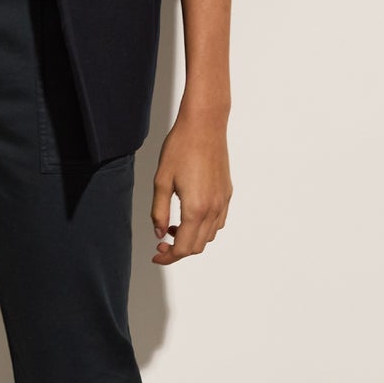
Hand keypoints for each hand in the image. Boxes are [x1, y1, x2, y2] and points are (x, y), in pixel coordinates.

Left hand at [150, 111, 231, 264]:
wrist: (204, 126)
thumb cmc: (180, 148)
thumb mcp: (161, 181)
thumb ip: (158, 211)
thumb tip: (159, 233)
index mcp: (195, 209)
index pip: (183, 247)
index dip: (167, 256)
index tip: (156, 254)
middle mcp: (213, 209)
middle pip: (197, 246)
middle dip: (177, 251)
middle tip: (160, 242)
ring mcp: (222, 202)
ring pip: (209, 236)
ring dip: (191, 239)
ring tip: (172, 227)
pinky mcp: (227, 193)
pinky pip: (218, 222)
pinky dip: (204, 228)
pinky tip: (190, 216)